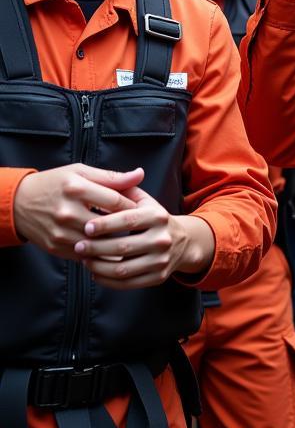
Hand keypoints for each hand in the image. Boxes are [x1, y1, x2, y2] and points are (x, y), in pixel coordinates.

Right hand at [13, 165, 143, 257]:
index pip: (115, 201)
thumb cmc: (55, 184)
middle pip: (108, 225)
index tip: (143, 210)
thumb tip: (140, 174)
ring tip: (129, 240)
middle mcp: (67, 211)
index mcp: (76, 188)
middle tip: (141, 228)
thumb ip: (112, 177)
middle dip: (126, 227)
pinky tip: (110, 250)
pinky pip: (84, 255)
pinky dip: (99, 254)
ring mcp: (60, 231)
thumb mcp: (81, 172)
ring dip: (114, 243)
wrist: (19, 203)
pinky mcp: (55, 246)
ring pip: (97, 243)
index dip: (132, 207)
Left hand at [73, 186, 214, 288]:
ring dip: (98, 266)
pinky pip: (127, 284)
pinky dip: (107, 280)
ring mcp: (161, 260)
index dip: (106, 224)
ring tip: (84, 259)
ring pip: (123, 269)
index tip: (86, 227)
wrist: (183, 242)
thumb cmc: (155, 219)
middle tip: (78, 245)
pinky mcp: (158, 277)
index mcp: (159, 216)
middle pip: (122, 247)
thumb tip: (111, 177)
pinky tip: (96, 272)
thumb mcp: (146, 202)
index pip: (128, 220)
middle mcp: (162, 239)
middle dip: (96, 248)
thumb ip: (126, 190)